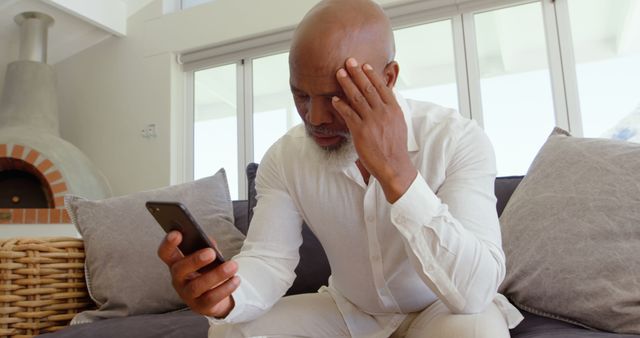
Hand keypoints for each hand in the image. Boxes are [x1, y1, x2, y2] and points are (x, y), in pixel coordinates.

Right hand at [157, 231, 239, 317]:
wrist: (217, 295)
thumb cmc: (209, 270)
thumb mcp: (209, 257)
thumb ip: (208, 247)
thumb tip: (210, 243)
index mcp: (177, 263)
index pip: (165, 253)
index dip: (168, 244)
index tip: (177, 233)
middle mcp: (178, 279)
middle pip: (179, 270)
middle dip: (195, 260)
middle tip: (211, 252)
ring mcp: (187, 294)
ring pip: (197, 286)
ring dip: (216, 275)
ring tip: (233, 266)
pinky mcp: (200, 306)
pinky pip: (211, 298)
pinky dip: (225, 288)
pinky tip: (236, 279)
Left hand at [332, 57, 416, 202]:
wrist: (394, 165)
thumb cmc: (395, 146)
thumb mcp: (398, 123)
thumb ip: (390, 109)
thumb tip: (384, 98)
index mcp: (393, 109)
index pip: (382, 87)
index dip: (371, 75)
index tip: (364, 65)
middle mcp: (383, 112)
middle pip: (368, 88)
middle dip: (357, 73)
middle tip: (348, 61)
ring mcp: (371, 121)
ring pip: (357, 98)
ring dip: (346, 84)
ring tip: (339, 74)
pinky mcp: (360, 131)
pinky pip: (348, 114)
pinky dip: (341, 105)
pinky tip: (334, 99)